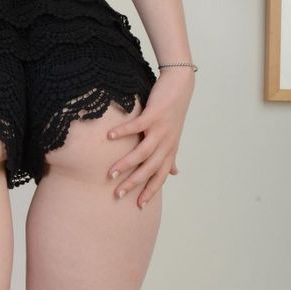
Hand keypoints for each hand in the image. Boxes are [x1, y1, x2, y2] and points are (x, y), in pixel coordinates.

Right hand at [105, 72, 193, 208]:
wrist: (181, 84)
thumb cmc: (174, 111)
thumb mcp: (174, 136)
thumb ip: (172, 156)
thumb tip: (175, 173)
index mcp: (170, 149)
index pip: (160, 175)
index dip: (151, 191)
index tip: (139, 205)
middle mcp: (166, 142)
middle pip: (150, 168)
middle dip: (134, 183)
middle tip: (118, 194)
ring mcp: (161, 129)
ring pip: (143, 152)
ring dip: (127, 164)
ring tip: (111, 173)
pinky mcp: (155, 114)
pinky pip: (137, 126)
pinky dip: (123, 132)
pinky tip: (109, 136)